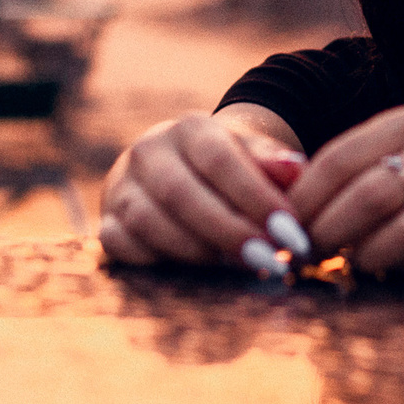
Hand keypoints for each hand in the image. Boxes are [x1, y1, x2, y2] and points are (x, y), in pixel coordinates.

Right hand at [99, 112, 307, 268]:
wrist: (179, 169)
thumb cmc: (227, 167)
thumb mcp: (252, 155)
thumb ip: (273, 162)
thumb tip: (296, 170)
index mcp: (190, 129)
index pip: (220, 159)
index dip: (255, 197)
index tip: (289, 229)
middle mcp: (148, 152)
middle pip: (181, 193)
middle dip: (228, 231)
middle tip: (267, 259)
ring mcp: (122, 187)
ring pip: (149, 221)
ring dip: (196, 251)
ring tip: (237, 268)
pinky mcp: (107, 221)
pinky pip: (122, 245)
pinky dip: (156, 262)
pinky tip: (193, 274)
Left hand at [289, 106, 403, 276]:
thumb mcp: (398, 154)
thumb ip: (347, 171)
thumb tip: (278, 206)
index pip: (338, 160)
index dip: (302, 200)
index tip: (281, 226)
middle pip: (366, 196)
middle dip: (326, 231)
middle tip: (305, 253)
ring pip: (398, 232)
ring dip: (361, 254)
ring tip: (346, 259)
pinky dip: (398, 268)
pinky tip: (387, 267)